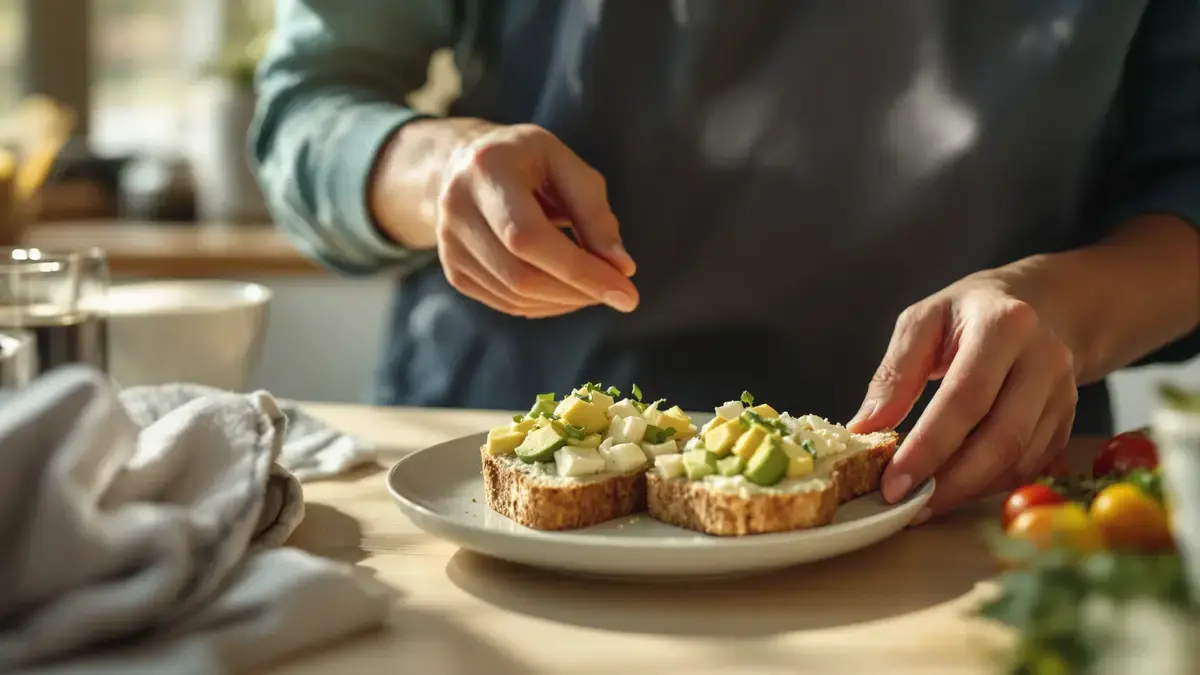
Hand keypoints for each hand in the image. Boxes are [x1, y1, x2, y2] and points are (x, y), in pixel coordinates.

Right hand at [434, 122, 637, 316]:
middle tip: (618, 290)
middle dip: (578, 291)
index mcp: (487, 170)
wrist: (464, 164)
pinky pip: (507, 303)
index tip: (626, 293)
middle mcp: (456, 209)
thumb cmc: (528, 162)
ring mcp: (449, 245)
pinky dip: (546, 304)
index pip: (529, 237)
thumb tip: (621, 269)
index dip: (579, 270)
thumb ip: (595, 214)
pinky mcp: (454, 271)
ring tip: (594, 283)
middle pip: (520, 275)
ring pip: (515, 297)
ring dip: (566, 301)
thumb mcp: (566, 166)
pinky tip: (566, 287)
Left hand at [847, 270, 1079, 522]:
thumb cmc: (970, 311)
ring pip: (1020, 460)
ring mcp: (1064, 393)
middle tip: (908, 506)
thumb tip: (865, 428)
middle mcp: (1045, 359)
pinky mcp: (1068, 419)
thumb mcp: (923, 321)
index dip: (929, 447)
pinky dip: (990, 485)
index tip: (893, 483)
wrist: (1040, 303)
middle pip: (1002, 438)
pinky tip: (955, 490)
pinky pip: (1031, 465)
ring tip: (924, 504)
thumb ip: (894, 373)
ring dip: (970, 490)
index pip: (965, 398)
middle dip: (952, 482)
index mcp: (1004, 325)